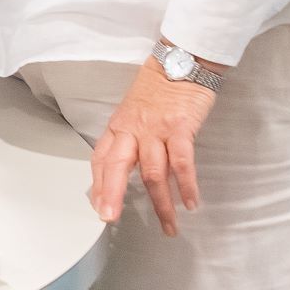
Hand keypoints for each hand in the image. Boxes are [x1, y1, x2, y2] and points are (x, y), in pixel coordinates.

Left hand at [90, 59, 218, 234]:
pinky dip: (186, 185)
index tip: (99, 208)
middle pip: (118, 166)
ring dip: (162, 204)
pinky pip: (182, 162)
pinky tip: (190, 203)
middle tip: (110, 218)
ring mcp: (157, 129)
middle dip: (113, 195)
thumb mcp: (133, 113)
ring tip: (169, 226)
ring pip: (153, 172)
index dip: (98, 185)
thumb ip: (128, 140)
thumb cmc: (158, 91)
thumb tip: (122, 170)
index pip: (101, 159)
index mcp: (119, 127)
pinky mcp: (181, 128)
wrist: (181, 63)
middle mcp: (133, 130)